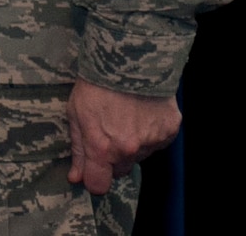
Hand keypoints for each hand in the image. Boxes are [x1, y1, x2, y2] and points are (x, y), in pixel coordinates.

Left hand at [66, 79, 180, 195]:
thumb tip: (77, 178)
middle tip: (107, 132)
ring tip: (124, 116)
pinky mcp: (169, 131)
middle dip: (112, 158)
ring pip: (139, 155)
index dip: (93, 179)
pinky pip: (157, 142)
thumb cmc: (95, 86)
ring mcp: (151, 141)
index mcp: (102, 148)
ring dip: (132, 144)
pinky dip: (149, 132)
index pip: (98, 185)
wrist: (128, 60)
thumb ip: (78, 150)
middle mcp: (129, 150)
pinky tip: (141, 113)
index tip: (92, 170)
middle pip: (120, 170)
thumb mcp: (76, 115)